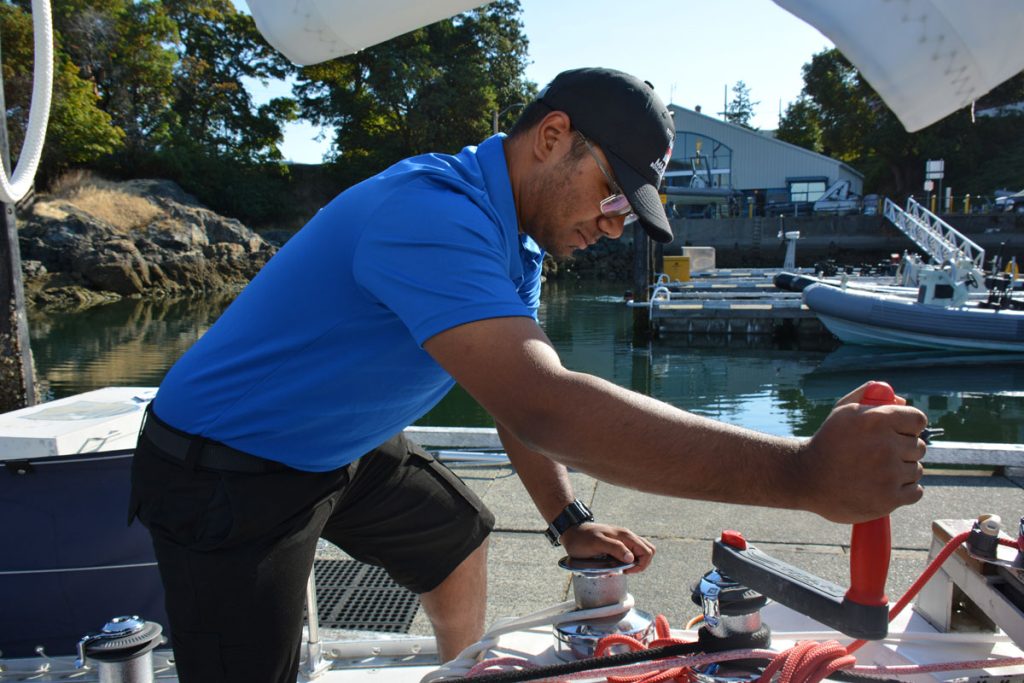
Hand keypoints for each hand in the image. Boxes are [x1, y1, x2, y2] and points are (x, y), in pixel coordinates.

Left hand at [560, 522, 655, 573]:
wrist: (572, 532)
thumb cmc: (582, 538)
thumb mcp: (597, 543)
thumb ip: (615, 548)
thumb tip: (631, 558)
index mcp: (625, 536)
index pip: (647, 551)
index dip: (641, 564)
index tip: (626, 570)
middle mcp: (627, 537)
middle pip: (648, 551)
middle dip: (641, 564)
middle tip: (625, 570)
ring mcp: (623, 540)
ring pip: (641, 552)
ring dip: (636, 563)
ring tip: (622, 568)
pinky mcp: (618, 544)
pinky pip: (631, 553)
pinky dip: (628, 561)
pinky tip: (616, 564)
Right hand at [800, 382, 926, 523]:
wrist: (806, 478)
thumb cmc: (828, 442)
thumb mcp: (843, 411)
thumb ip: (870, 397)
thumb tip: (901, 400)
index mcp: (877, 420)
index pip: (918, 420)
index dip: (908, 426)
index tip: (897, 433)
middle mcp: (886, 446)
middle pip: (919, 446)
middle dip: (902, 449)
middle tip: (879, 455)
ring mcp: (889, 474)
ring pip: (916, 469)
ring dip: (901, 471)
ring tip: (875, 472)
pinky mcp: (889, 499)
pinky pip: (916, 491)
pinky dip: (903, 490)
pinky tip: (882, 486)